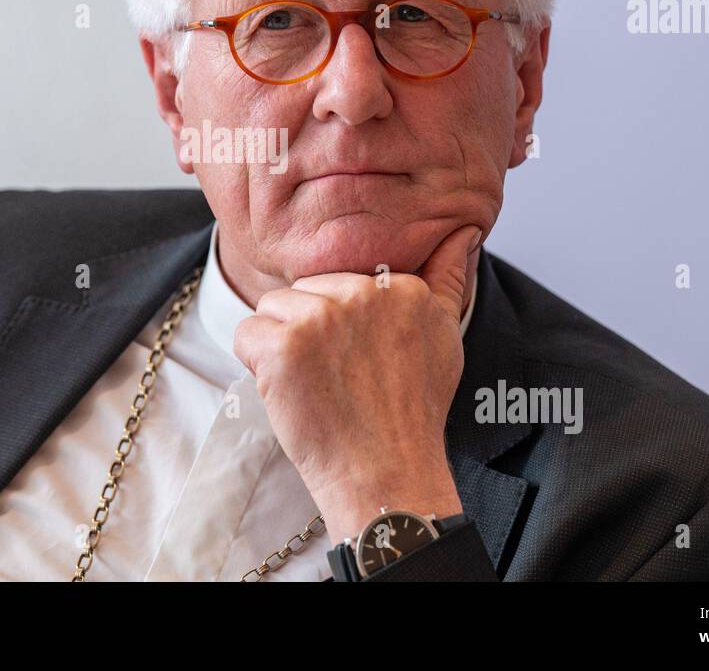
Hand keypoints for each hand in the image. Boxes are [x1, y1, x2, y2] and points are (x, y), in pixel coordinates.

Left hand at [232, 224, 481, 544]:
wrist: (385, 475)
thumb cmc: (411, 415)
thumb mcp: (445, 337)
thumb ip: (447, 279)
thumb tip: (462, 233)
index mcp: (402, 286)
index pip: (339, 283)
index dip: (339, 327)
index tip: (362, 365)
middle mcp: (364, 293)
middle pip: (304, 290)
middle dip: (309, 332)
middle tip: (338, 380)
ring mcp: (322, 317)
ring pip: (271, 308)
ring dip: (280, 347)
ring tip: (316, 386)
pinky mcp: (284, 345)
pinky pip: (246, 334)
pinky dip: (255, 365)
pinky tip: (291, 392)